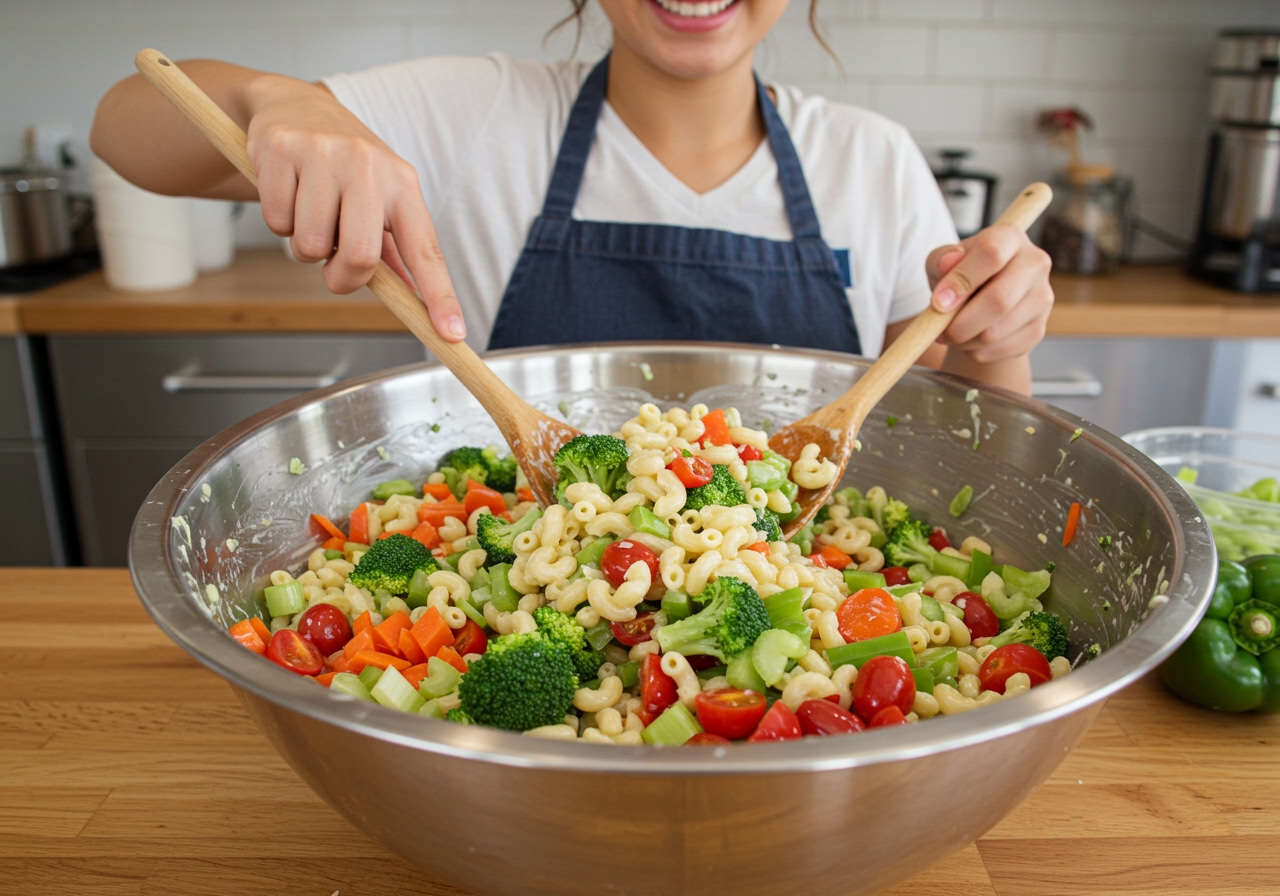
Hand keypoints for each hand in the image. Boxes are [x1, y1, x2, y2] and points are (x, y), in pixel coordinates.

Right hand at [245, 75, 465, 340]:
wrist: (294, 105)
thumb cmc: (344, 166)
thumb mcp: (378, 197)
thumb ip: (393, 251)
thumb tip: (415, 303)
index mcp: (402, 184)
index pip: (426, 251)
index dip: (439, 296)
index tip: (451, 334)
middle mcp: (369, 165)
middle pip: (360, 257)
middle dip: (341, 278)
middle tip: (333, 266)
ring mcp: (324, 155)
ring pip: (311, 245)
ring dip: (306, 247)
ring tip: (310, 213)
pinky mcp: (282, 150)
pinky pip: (276, 222)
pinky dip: (278, 222)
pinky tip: (288, 193)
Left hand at [925, 224, 1052, 365]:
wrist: (982, 305)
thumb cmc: (961, 277)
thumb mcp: (943, 263)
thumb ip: (941, 260)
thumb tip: (948, 262)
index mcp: (1010, 237)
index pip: (991, 254)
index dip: (962, 280)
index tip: (938, 302)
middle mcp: (1034, 263)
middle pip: (999, 300)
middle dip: (961, 323)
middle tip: (939, 331)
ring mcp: (1042, 297)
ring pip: (996, 331)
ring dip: (964, 340)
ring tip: (951, 334)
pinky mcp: (1039, 328)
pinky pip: (1001, 349)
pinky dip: (976, 352)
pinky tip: (969, 341)